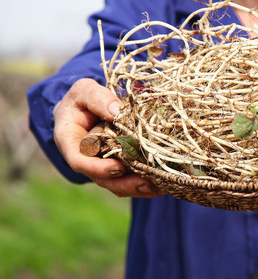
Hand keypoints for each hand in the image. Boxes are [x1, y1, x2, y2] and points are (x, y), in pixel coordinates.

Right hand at [53, 78, 163, 197]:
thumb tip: (117, 112)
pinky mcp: (117, 167)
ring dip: (140, 188)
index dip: (98, 168)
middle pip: (103, 178)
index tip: (118, 168)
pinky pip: (129, 180)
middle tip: (148, 183)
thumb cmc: (81, 99)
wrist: (85, 107)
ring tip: (162, 187)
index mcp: (70, 142)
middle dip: (126, 183)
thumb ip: (98, 98)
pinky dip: (146, 183)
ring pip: (119, 183)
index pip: (79, 161)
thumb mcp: (84, 91)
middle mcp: (86, 159)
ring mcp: (102, 166)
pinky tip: (164, 184)